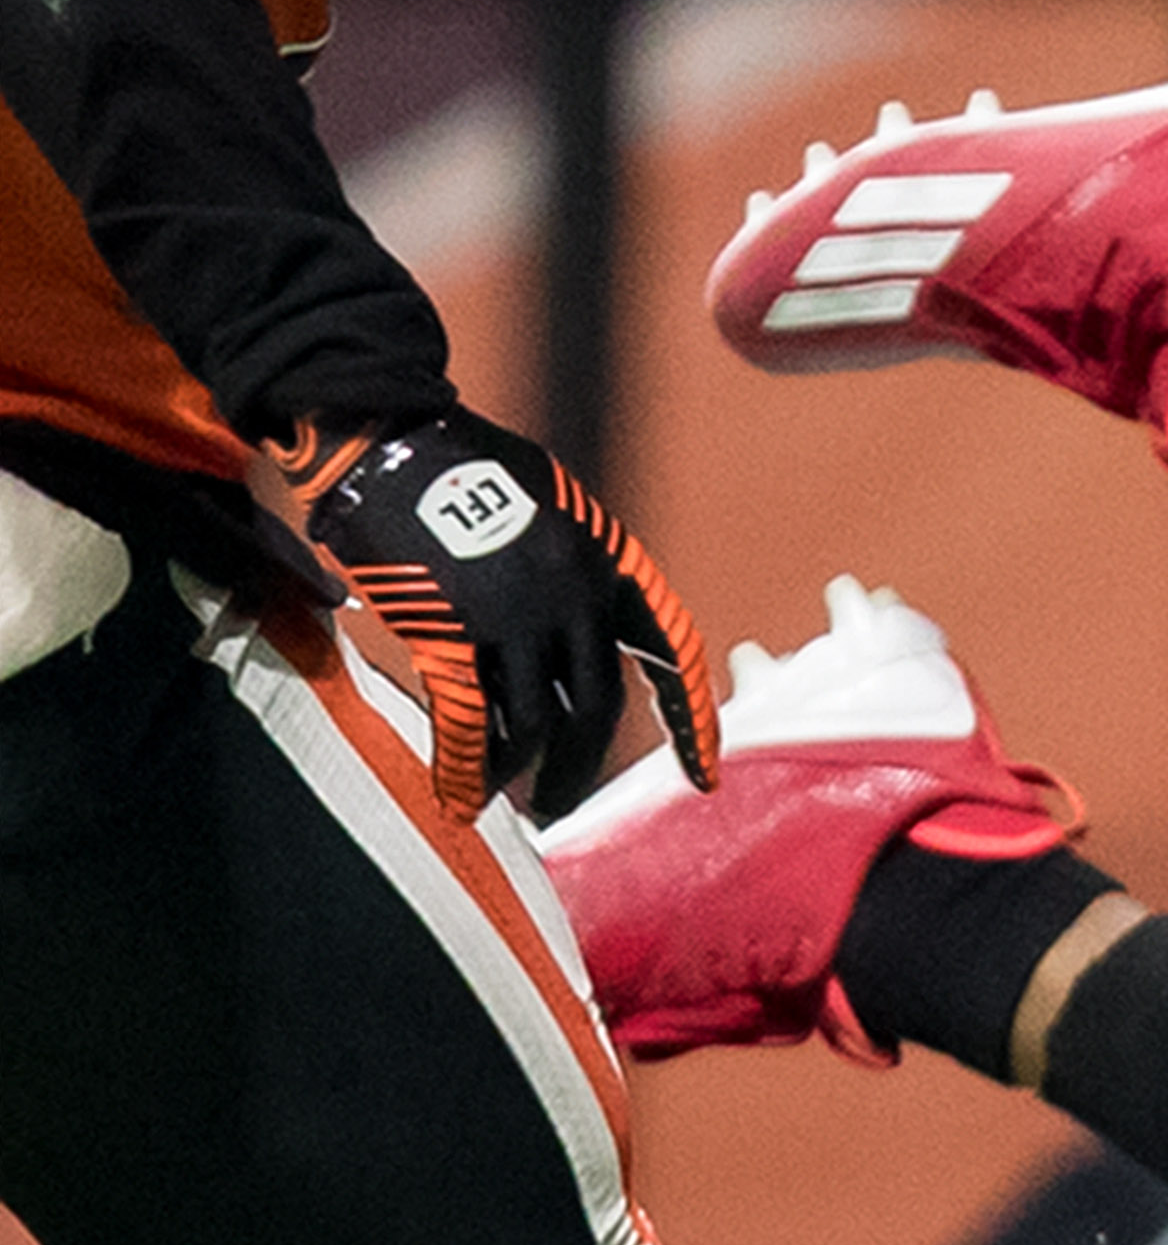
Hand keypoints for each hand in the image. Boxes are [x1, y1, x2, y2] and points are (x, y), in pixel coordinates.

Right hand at [277, 410, 716, 822]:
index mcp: (610, 562)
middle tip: (560, 804)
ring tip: (505, 804)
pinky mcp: (452, 630)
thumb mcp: (551, 506)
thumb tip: (574, 640)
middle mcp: (575, 594)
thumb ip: (575, 570)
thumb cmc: (460, 465)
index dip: (689, 720)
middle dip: (579, 765)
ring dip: (520, 774)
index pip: (672, 653)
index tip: (703, 775)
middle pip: (597, 708)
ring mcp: (515, 615)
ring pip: (533, 724)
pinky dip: (464, 766)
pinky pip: (468, 719)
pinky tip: (458, 797)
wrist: (387, 440)